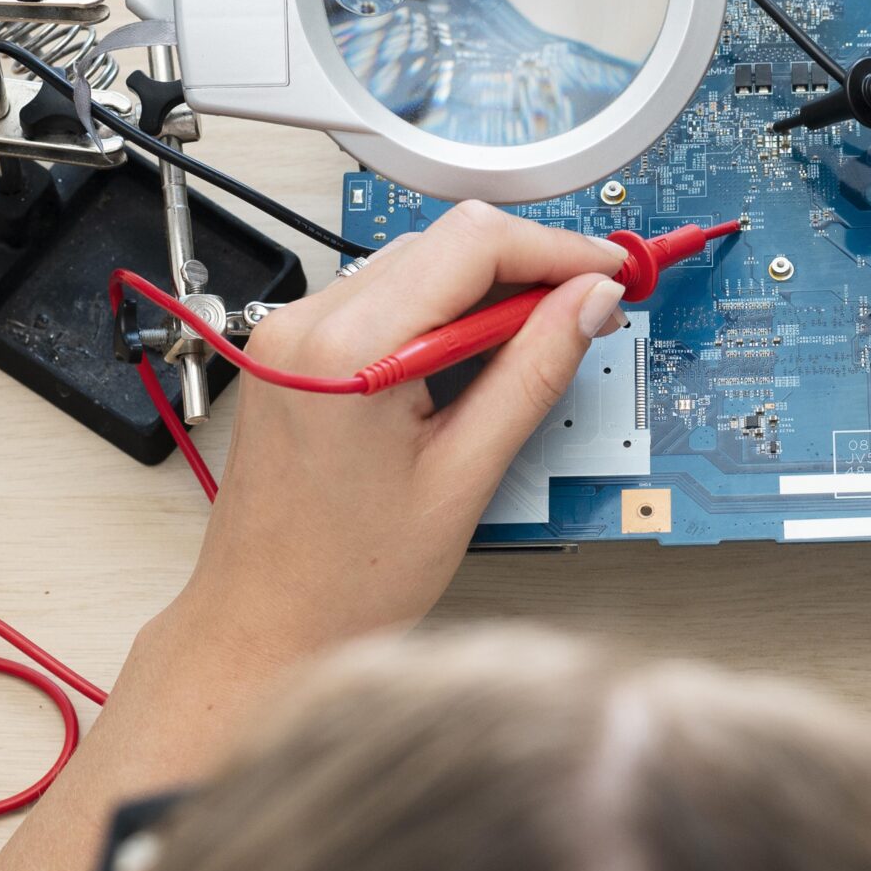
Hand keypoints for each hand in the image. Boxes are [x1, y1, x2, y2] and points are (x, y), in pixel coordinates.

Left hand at [170, 202, 628, 672]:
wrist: (262, 628)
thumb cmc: (342, 581)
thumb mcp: (463, 476)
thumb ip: (532, 374)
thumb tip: (587, 304)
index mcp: (348, 349)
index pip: (473, 244)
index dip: (556, 251)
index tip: (607, 273)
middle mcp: (307, 324)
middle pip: (444, 243)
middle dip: (527, 269)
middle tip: (589, 312)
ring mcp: (291, 334)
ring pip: (416, 265)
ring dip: (485, 292)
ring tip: (538, 346)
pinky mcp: (292, 352)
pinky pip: (382, 300)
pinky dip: (441, 315)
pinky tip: (477, 361)